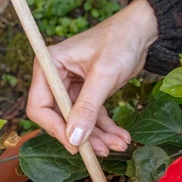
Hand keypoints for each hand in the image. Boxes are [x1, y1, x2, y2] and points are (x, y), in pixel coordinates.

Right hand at [26, 0, 158, 155]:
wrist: (141, 30)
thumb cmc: (119, 41)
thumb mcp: (103, 75)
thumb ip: (87, 108)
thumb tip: (74, 139)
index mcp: (49, 66)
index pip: (40, 107)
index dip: (56, 129)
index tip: (75, 146)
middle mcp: (56, 78)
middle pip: (61, 118)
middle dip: (83, 136)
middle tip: (103, 151)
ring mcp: (73, 87)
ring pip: (80, 122)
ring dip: (99, 137)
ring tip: (120, 145)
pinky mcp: (89, 93)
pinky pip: (94, 117)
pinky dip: (107, 129)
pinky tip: (121, 137)